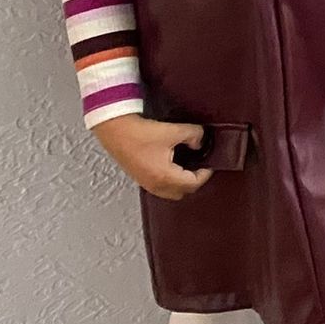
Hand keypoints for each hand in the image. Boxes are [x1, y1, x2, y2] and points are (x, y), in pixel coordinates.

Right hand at [93, 115, 214, 200]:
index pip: (192, 184)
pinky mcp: (140, 177)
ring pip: (170, 191)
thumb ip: (194, 135)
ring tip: (188, 165)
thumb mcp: (174, 131)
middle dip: (193, 181)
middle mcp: (154, 185)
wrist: (115, 131)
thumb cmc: (139, 134)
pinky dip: (169, 179)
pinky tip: (172, 164)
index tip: (210, 164)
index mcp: (164, 177)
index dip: (205, 174)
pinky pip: (160, 186)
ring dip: (181, 182)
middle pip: (182, 192)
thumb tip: (200, 141)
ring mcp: (145, 183)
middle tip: (200, 166)